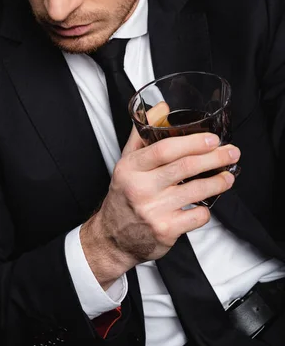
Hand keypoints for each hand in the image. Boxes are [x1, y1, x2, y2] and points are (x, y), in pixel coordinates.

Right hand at [80, 103, 239, 287]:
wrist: (113, 237)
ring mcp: (153, 210)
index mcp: (131, 168)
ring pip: (196, 191)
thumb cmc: (124, 196)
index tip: (212, 139)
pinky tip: (207, 203)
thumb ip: (142, 133)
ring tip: (227, 176)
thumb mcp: (126, 162)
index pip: (164, 149)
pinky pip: (197, 216)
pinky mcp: (166, 230)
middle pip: (185, 167)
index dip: (192, 142)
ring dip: (218, 182)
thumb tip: (162, 108)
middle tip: (231, 152)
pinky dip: (207, 209)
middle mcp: (140, 188)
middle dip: (214, 158)